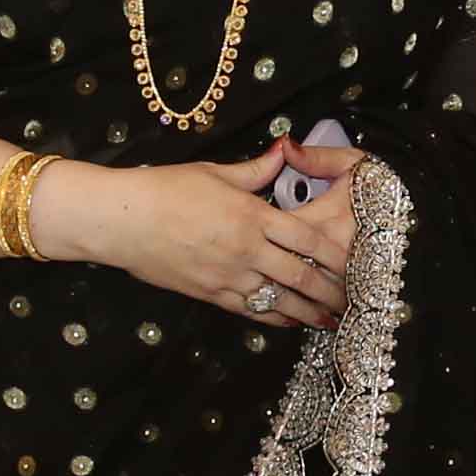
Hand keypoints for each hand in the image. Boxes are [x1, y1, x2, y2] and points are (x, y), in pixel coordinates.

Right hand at [49, 147, 352, 326]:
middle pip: (301, 276)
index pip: (306, 238)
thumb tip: (284, 151)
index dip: (335, 254)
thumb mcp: (214, 171)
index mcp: (251, 215)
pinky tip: (290, 323)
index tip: (356, 263)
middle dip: (331, 291)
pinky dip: (275, 318)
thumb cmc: (164, 190)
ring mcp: (228, 276)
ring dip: (309, 312)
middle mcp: (246, 250)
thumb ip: (256, 170)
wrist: (119, 221)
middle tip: (354, 301)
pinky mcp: (210, 294)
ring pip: (280, 301)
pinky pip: (251, 311)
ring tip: (332, 321)